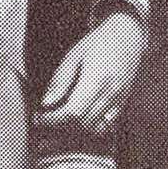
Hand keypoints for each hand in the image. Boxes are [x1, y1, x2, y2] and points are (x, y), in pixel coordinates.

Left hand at [37, 9, 146, 134]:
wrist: (128, 35)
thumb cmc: (98, 42)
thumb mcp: (73, 55)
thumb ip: (60, 81)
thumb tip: (46, 104)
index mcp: (97, 78)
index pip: (73, 112)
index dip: (53, 120)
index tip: (39, 118)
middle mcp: (111, 93)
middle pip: (83, 125)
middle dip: (59, 129)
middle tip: (44, 122)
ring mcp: (119, 100)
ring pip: (95, 131)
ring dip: (75, 133)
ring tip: (59, 124)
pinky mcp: (122, 104)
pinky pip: (107, 128)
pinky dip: (90, 131)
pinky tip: (78, 124)